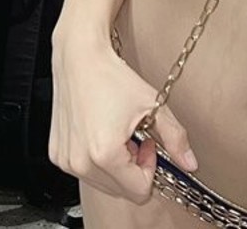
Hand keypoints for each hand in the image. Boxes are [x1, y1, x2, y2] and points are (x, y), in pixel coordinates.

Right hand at [50, 34, 196, 202]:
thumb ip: (176, 138)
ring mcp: (66, 159)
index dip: (149, 166)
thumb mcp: (152, 104)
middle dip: (132, 167)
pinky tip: (99, 132)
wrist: (79, 56)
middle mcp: (80, 161)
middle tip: (133, 137)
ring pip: (103, 183)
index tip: (147, 142)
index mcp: (104, 154)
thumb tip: (190, 163)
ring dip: (115, 165)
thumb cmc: (110, 76)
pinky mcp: (56, 153)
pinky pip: (84, 171)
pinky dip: (96, 159)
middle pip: (120, 190)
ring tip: (116, 133)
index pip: (139, 191)